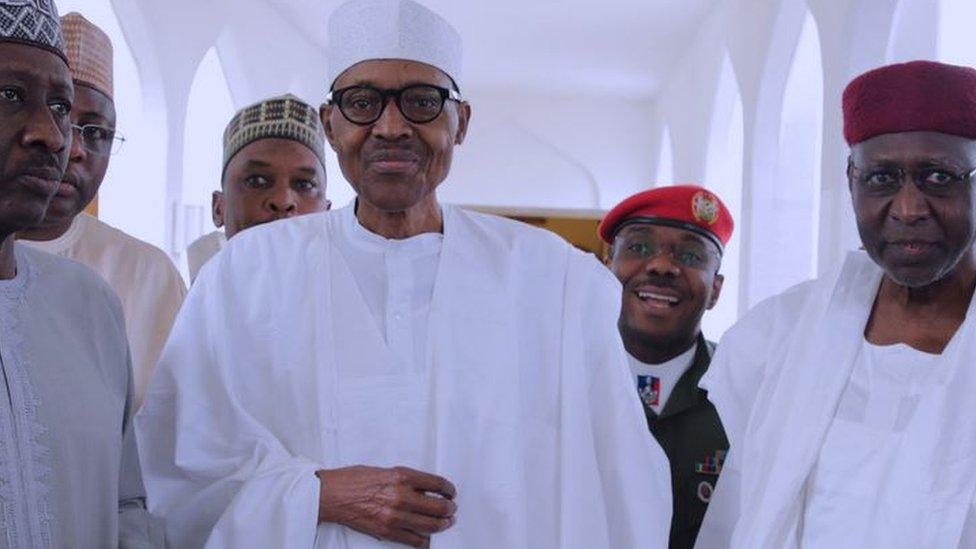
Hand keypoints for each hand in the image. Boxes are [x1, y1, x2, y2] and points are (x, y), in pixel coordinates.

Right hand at [317, 465, 456, 546]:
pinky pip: (413, 540)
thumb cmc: (353, 480)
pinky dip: (424, 540)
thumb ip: (406, 480)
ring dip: (442, 525)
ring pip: (430, 525)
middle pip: (438, 506)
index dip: (449, 489)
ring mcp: (395, 516)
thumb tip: (425, 489)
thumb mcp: (385, 471)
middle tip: (451, 509)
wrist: (332, 495)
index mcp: (402, 476)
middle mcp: (401, 495)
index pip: (437, 483)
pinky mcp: (387, 531)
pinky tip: (427, 538)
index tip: (451, 492)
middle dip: (449, 509)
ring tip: (445, 523)